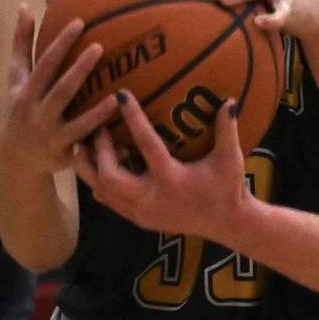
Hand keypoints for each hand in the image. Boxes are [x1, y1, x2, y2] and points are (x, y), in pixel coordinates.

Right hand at [0, 6, 117, 179]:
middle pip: (60, 91)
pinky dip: (103, 138)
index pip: (44, 64)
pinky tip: (120, 126)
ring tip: (119, 94)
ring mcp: (53, 136)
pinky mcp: (67, 155)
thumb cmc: (21, 107)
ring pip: (78, 124)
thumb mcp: (16, 78)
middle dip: (78, 70)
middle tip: (100, 47)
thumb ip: (22, 44)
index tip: (79, 23)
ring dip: (98, 111)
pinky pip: (87, 146)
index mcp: (26, 92)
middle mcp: (38, 114)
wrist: (16, 157)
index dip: (60, 44)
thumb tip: (24, 6)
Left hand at [72, 89, 251, 240]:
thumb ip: (227, 129)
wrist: (227, 224)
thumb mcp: (230, 159)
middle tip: (98, 127)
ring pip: (102, 190)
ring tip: (87, 146)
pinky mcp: (139, 220)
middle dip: (98, 150)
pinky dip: (99, 183)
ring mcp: (142, 212)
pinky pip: (109, 201)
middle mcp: (151, 197)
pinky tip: (102, 166)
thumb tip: (229, 100)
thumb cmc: (229, 188)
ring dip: (91, 167)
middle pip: (109, 175)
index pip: (147, 144)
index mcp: (172, 179)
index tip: (121, 95)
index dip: (133, 118)